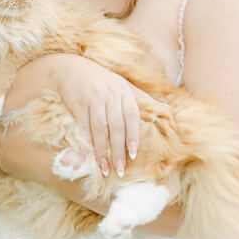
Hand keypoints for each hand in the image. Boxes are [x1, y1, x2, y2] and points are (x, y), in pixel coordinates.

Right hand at [48, 54, 143, 177]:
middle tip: (120, 169)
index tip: (134, 154)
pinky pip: (84, 127)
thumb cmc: (101, 79)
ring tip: (105, 168)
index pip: (132, 115)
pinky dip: (87, 143)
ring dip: (102, 151)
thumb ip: (143, 98)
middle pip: (116, 126)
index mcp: (123, 91)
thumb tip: (168, 109)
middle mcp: (110, 95)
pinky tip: (90, 156)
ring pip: (99, 129)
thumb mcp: (123, 84)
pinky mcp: (78, 104)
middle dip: (118, 149)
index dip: (133, 135)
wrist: (70, 69)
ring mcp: (93, 99)